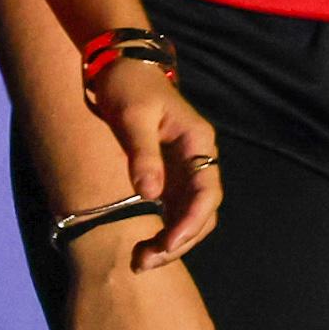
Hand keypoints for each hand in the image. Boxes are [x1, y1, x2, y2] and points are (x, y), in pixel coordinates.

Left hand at [88, 63, 223, 262]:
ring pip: (190, 217)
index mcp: (199, 143)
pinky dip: (162, 232)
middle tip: (145, 262)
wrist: (120, 67)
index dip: (192, 222)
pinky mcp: (169, 175)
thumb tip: (150, 196)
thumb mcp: (132, 116)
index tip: (168, 243)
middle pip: (203, 212)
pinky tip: (143, 246)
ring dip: (171, 242)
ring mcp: (185, 170)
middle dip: (180, 241)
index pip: (208, 192)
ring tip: (140, 261)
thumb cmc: (128, 86)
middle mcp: (199, 159)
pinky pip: (174, 212)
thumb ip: (142, 155)